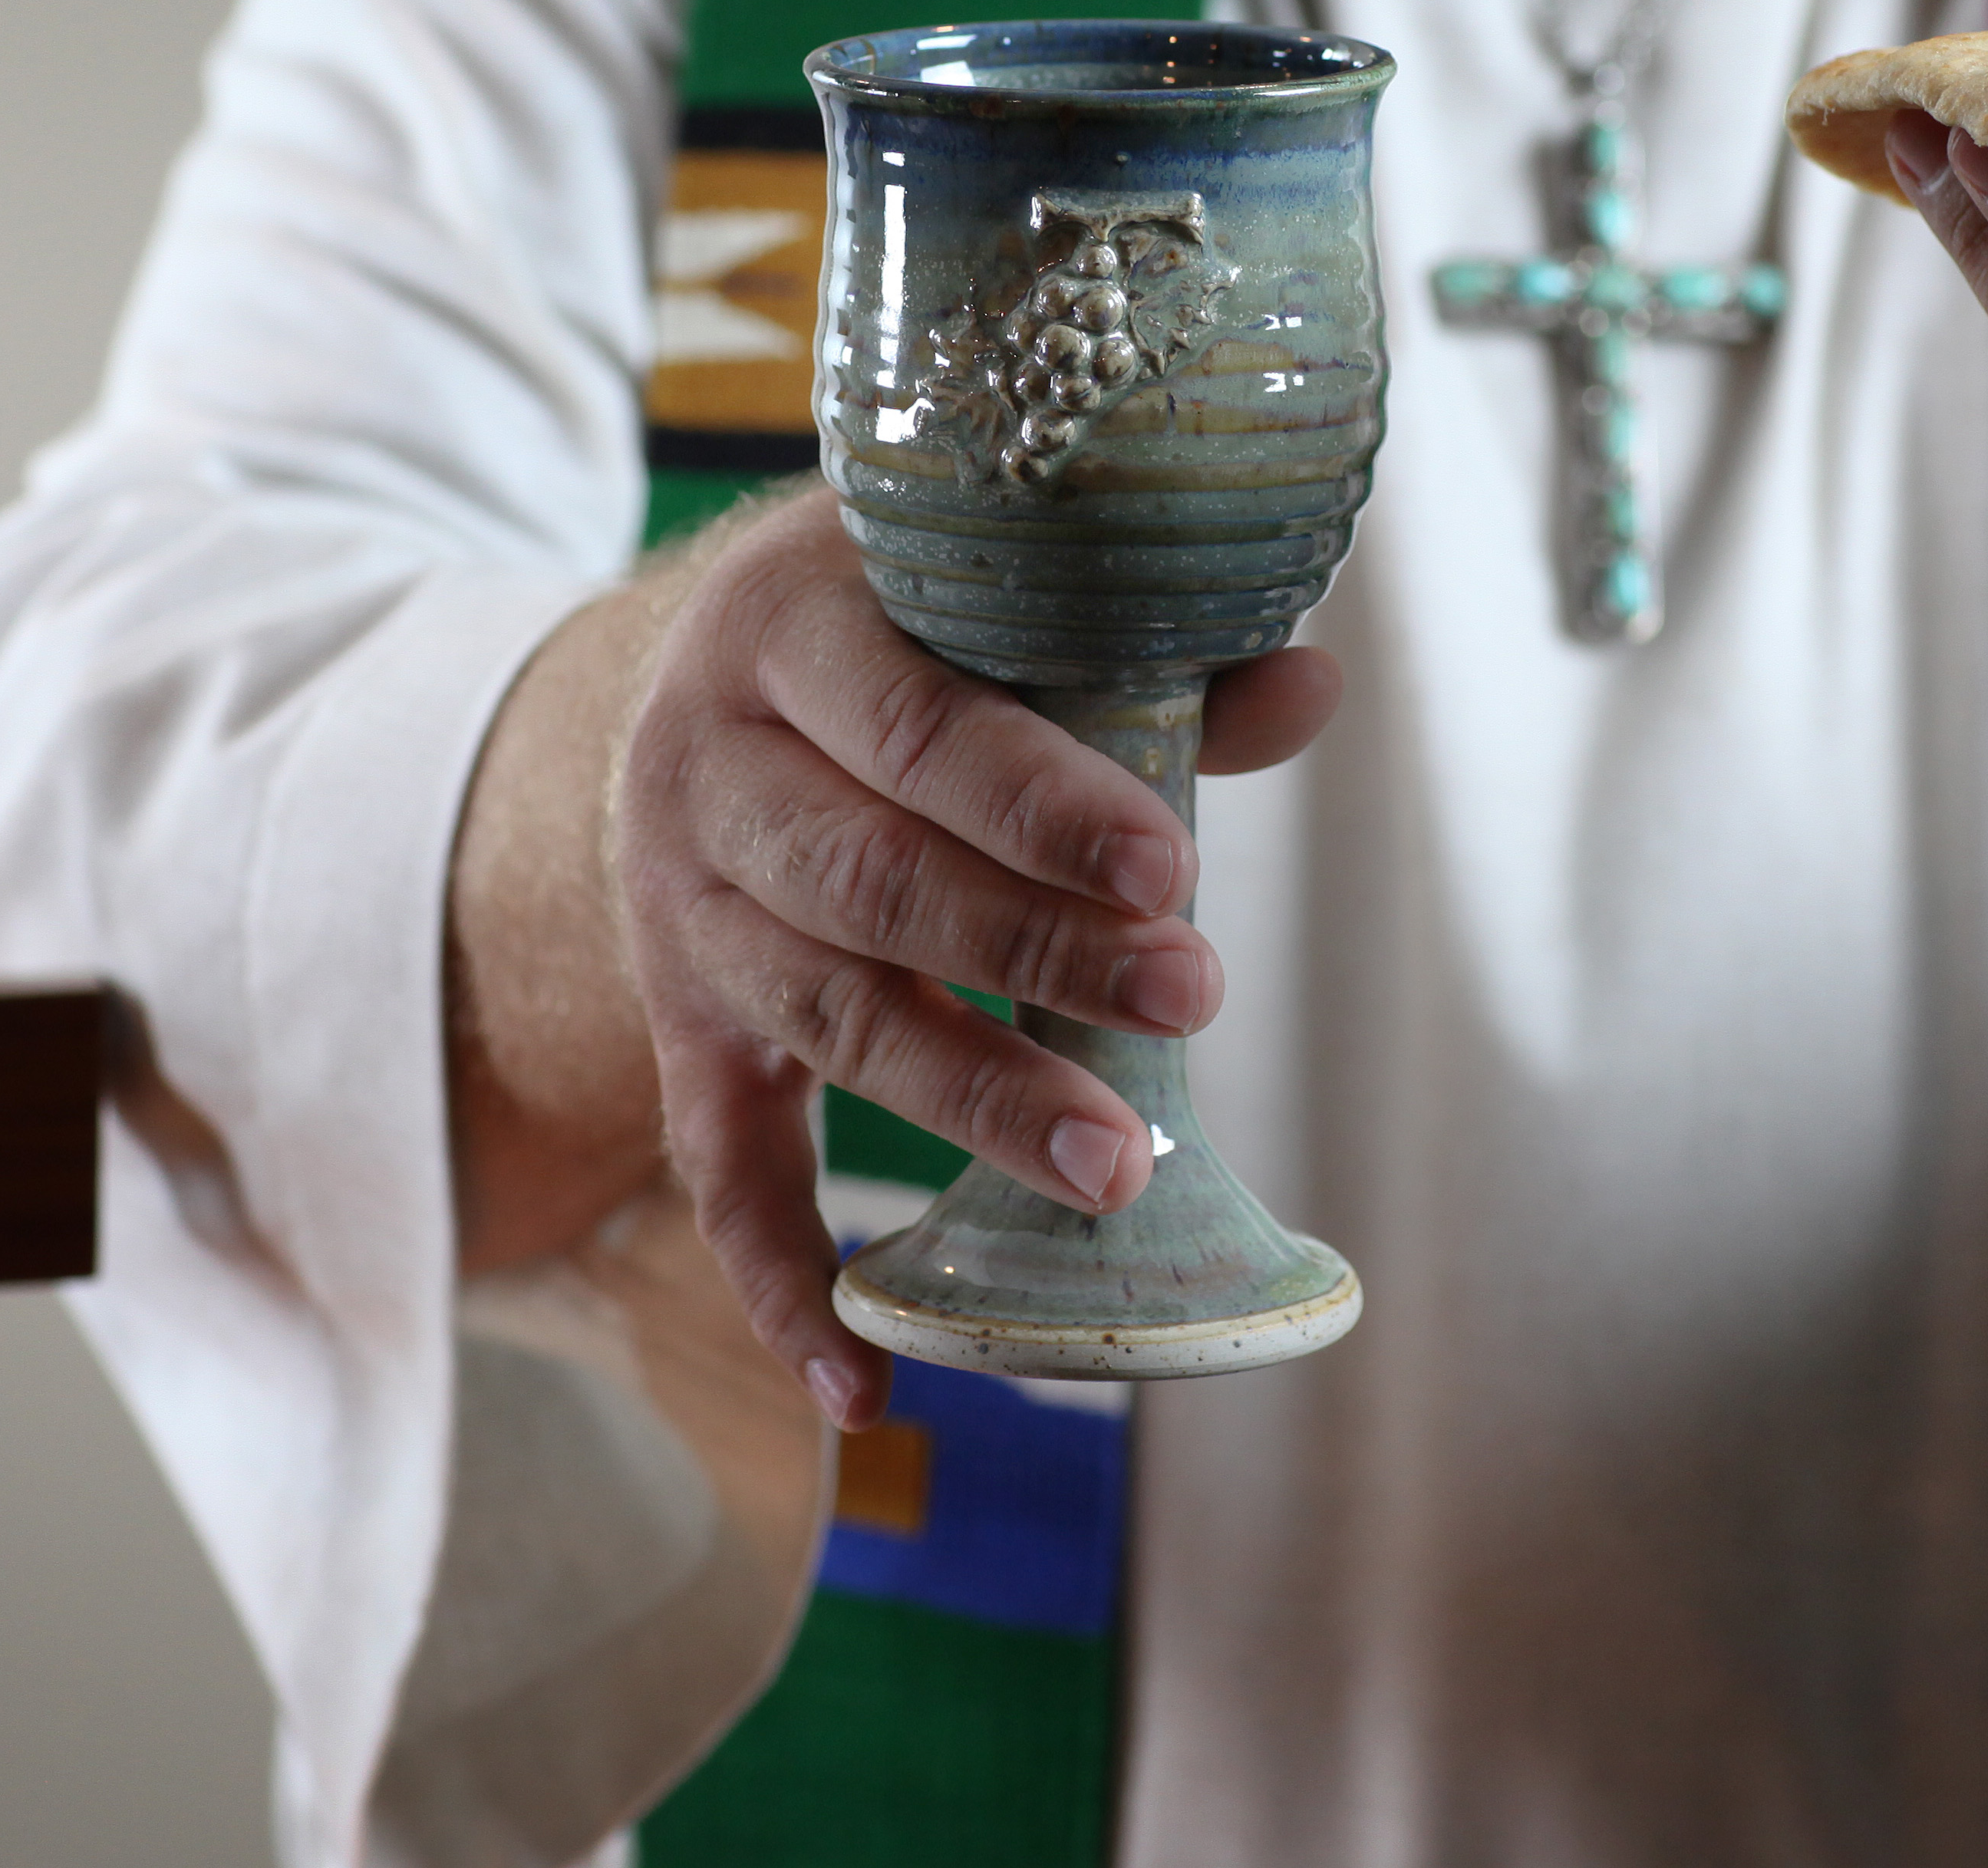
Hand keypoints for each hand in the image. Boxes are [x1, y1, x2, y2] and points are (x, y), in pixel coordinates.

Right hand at [605, 486, 1339, 1423]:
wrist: (711, 678)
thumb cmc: (901, 626)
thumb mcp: (984, 594)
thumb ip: (1139, 650)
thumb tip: (1308, 686)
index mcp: (782, 629)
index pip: (915, 728)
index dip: (1041, 805)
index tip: (1167, 869)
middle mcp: (702, 774)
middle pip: (872, 886)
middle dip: (1036, 954)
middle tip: (1194, 996)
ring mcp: (679, 914)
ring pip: (827, 1019)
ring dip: (971, 1100)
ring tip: (1113, 1166)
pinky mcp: (684, 1030)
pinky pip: (721, 1170)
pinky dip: (783, 1284)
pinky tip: (865, 1392)